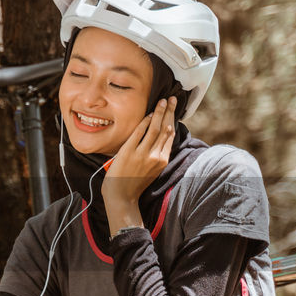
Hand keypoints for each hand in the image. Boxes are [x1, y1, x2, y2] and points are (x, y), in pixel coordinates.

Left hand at [101, 96, 175, 232]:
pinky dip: (144, 122)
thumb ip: (156, 155)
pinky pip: (139, 132)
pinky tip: (147, 114)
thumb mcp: (151, 170)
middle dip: (169, 112)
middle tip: (170, 99)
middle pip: (165, 129)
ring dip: (159, 113)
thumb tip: (159, 138)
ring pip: (155, 128)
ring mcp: (143, 154)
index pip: (170, 136)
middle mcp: (155, 156)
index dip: (173, 120)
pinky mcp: (130, 152)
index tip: (173, 108)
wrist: (122, 197)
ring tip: (161, 101)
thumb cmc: (134, 183)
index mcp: (162, 161)